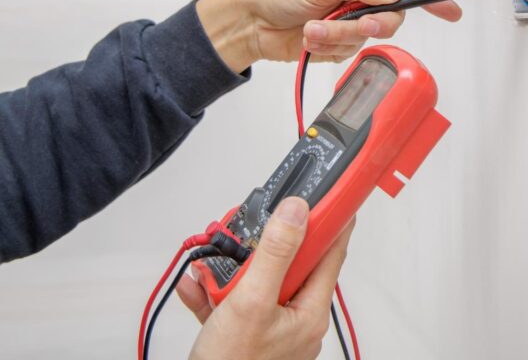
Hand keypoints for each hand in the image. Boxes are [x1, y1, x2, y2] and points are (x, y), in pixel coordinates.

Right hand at [178, 197, 355, 359]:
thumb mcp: (252, 302)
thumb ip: (276, 253)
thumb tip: (296, 212)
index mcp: (310, 311)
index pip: (331, 251)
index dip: (330, 218)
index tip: (328, 190)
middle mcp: (296, 319)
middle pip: (288, 262)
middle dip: (261, 244)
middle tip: (244, 229)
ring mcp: (271, 329)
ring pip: (257, 281)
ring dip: (230, 268)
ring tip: (210, 262)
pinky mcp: (246, 337)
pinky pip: (234, 304)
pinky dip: (214, 292)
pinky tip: (195, 285)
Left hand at [196, 0, 462, 70]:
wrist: (252, 22)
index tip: (451, 10)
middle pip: (392, 17)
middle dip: (367, 24)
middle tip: (353, 24)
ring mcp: (353, 19)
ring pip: (368, 38)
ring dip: (337, 36)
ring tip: (313, 28)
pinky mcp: (342, 42)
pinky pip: (349, 52)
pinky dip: (327, 47)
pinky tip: (310, 37)